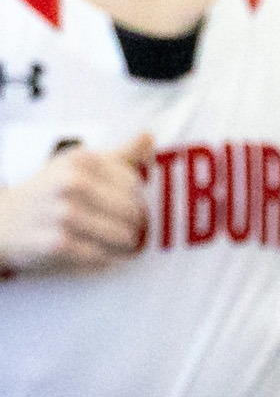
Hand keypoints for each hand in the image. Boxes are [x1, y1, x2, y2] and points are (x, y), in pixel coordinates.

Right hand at [0, 134, 150, 275]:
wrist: (4, 220)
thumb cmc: (51, 192)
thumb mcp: (79, 166)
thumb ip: (119, 156)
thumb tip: (148, 137)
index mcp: (81, 160)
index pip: (135, 184)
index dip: (136, 200)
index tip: (124, 207)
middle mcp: (71, 182)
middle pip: (133, 212)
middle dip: (135, 226)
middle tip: (126, 230)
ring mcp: (62, 213)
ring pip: (123, 236)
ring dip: (125, 247)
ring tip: (116, 244)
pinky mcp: (56, 242)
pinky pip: (101, 256)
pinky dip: (105, 260)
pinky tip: (99, 255)